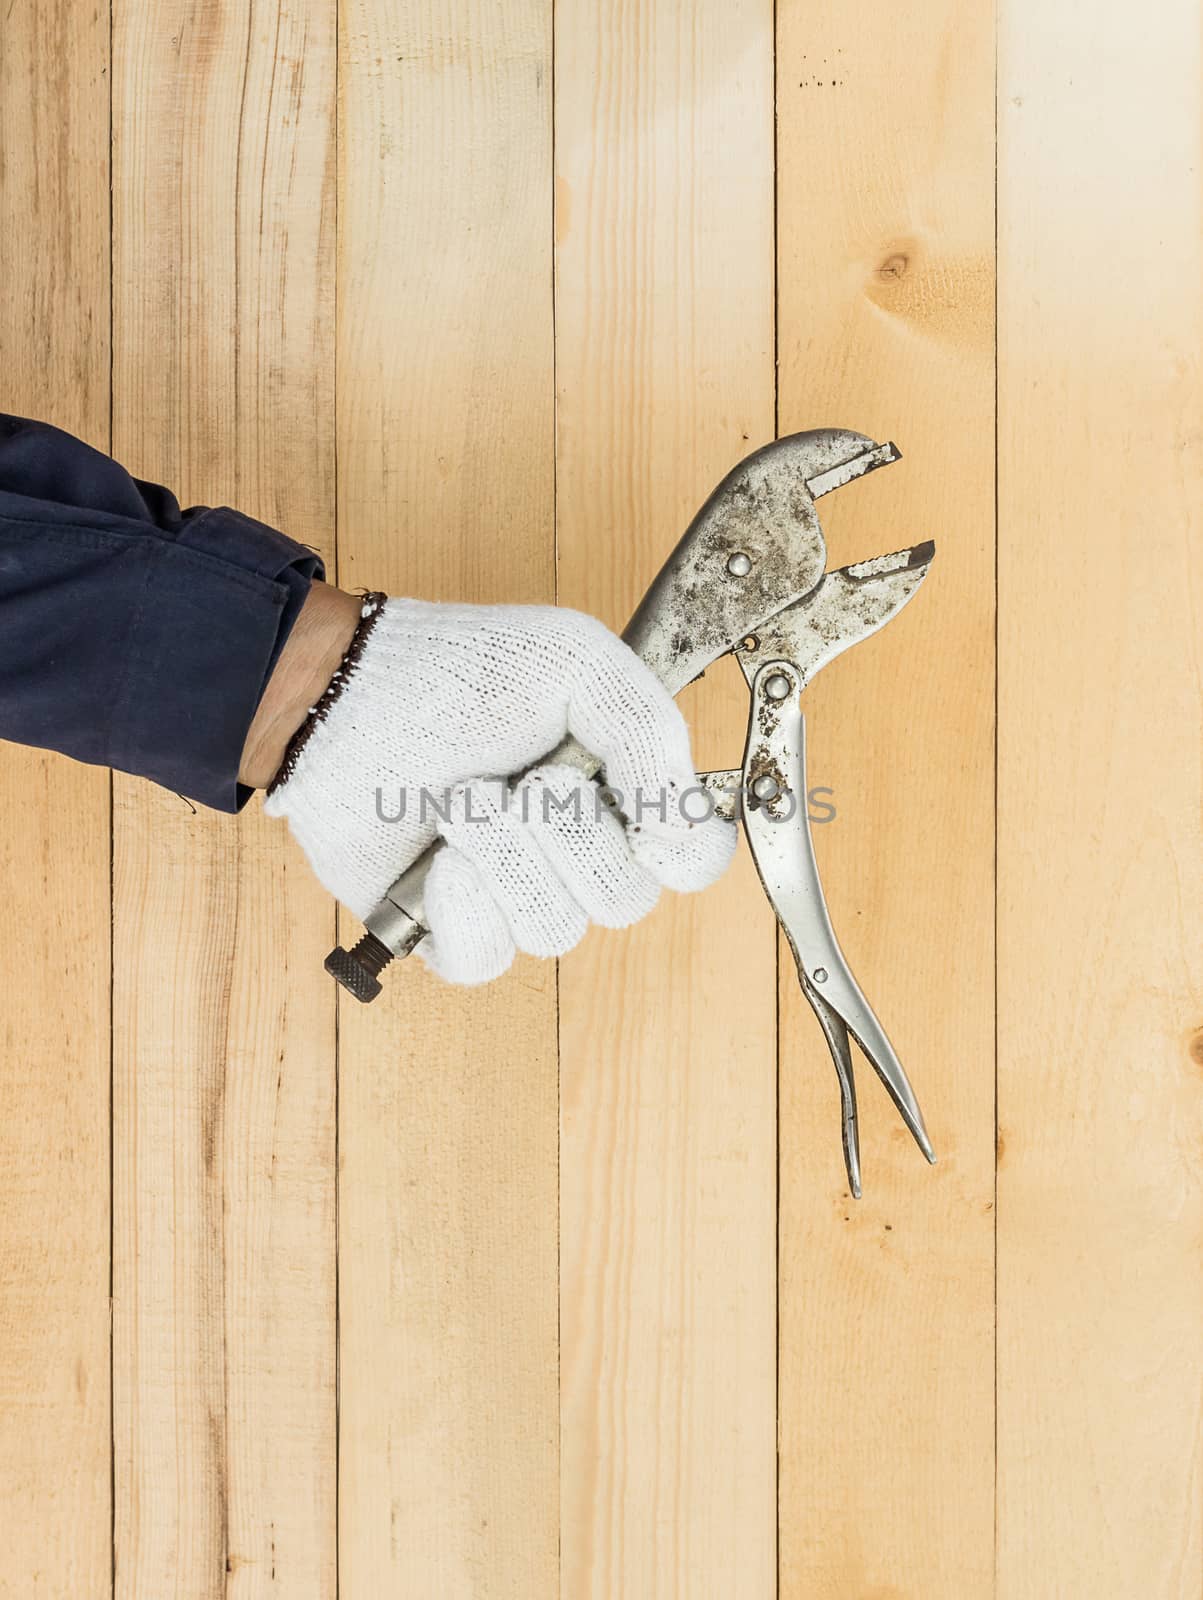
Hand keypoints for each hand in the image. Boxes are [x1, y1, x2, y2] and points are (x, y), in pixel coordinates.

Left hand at [260, 592, 734, 982]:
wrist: (345, 698)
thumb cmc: (459, 669)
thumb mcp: (578, 660)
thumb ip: (652, 732)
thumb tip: (682, 832)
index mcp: (619, 792)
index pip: (694, 860)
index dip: (679, 852)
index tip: (643, 819)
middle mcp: (575, 852)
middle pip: (625, 899)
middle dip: (566, 832)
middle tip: (519, 780)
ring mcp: (514, 896)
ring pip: (555, 930)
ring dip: (503, 855)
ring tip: (458, 799)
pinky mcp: (451, 932)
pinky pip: (486, 959)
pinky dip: (461, 906)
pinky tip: (436, 860)